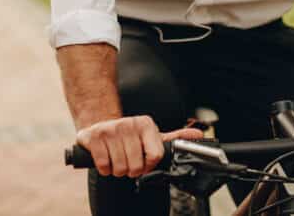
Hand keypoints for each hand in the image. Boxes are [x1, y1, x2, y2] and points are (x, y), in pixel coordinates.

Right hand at [76, 115, 204, 177]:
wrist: (100, 127)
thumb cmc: (129, 136)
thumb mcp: (152, 135)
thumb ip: (175, 137)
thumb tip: (199, 135)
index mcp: (145, 124)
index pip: (155, 156)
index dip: (149, 165)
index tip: (144, 162)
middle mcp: (128, 124)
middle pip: (136, 166)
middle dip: (131, 170)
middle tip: (127, 161)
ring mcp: (111, 129)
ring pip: (120, 168)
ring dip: (117, 170)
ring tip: (116, 159)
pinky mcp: (94, 137)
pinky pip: (104, 165)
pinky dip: (104, 168)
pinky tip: (105, 158)